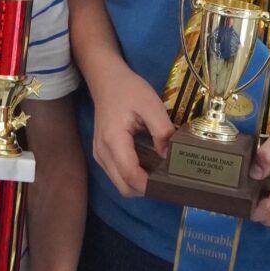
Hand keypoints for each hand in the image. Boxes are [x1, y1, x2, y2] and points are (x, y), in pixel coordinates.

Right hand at [89, 56, 174, 196]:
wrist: (106, 80)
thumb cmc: (128, 90)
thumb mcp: (151, 104)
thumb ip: (162, 130)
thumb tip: (170, 156)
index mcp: (114, 140)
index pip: (130, 175)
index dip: (150, 186)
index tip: (170, 186)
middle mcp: (102, 152)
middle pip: (124, 187)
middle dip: (145, 190)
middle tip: (167, 181)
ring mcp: (99, 155)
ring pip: (120, 184)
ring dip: (139, 185)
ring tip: (159, 175)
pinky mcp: (101, 154)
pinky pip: (117, 175)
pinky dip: (132, 178)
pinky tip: (148, 167)